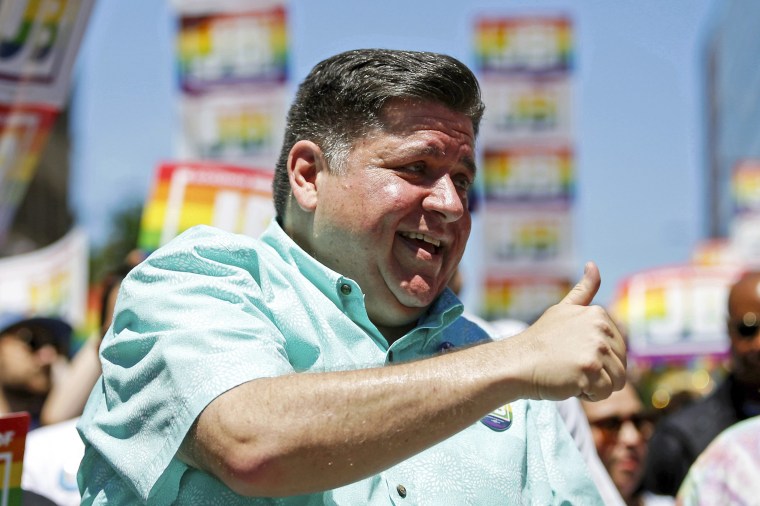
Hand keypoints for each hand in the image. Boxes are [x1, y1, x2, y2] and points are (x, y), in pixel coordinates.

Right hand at [511, 261, 626, 400]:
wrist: (517, 363)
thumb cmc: (540, 342)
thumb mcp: (562, 310)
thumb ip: (583, 291)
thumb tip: (593, 264)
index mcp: (597, 314)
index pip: (618, 350)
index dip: (597, 358)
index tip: (572, 352)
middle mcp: (599, 328)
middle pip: (621, 366)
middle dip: (599, 373)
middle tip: (570, 366)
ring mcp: (595, 348)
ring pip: (617, 381)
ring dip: (595, 386)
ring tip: (571, 374)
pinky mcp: (590, 369)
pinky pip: (605, 393)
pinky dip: (589, 395)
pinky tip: (569, 384)